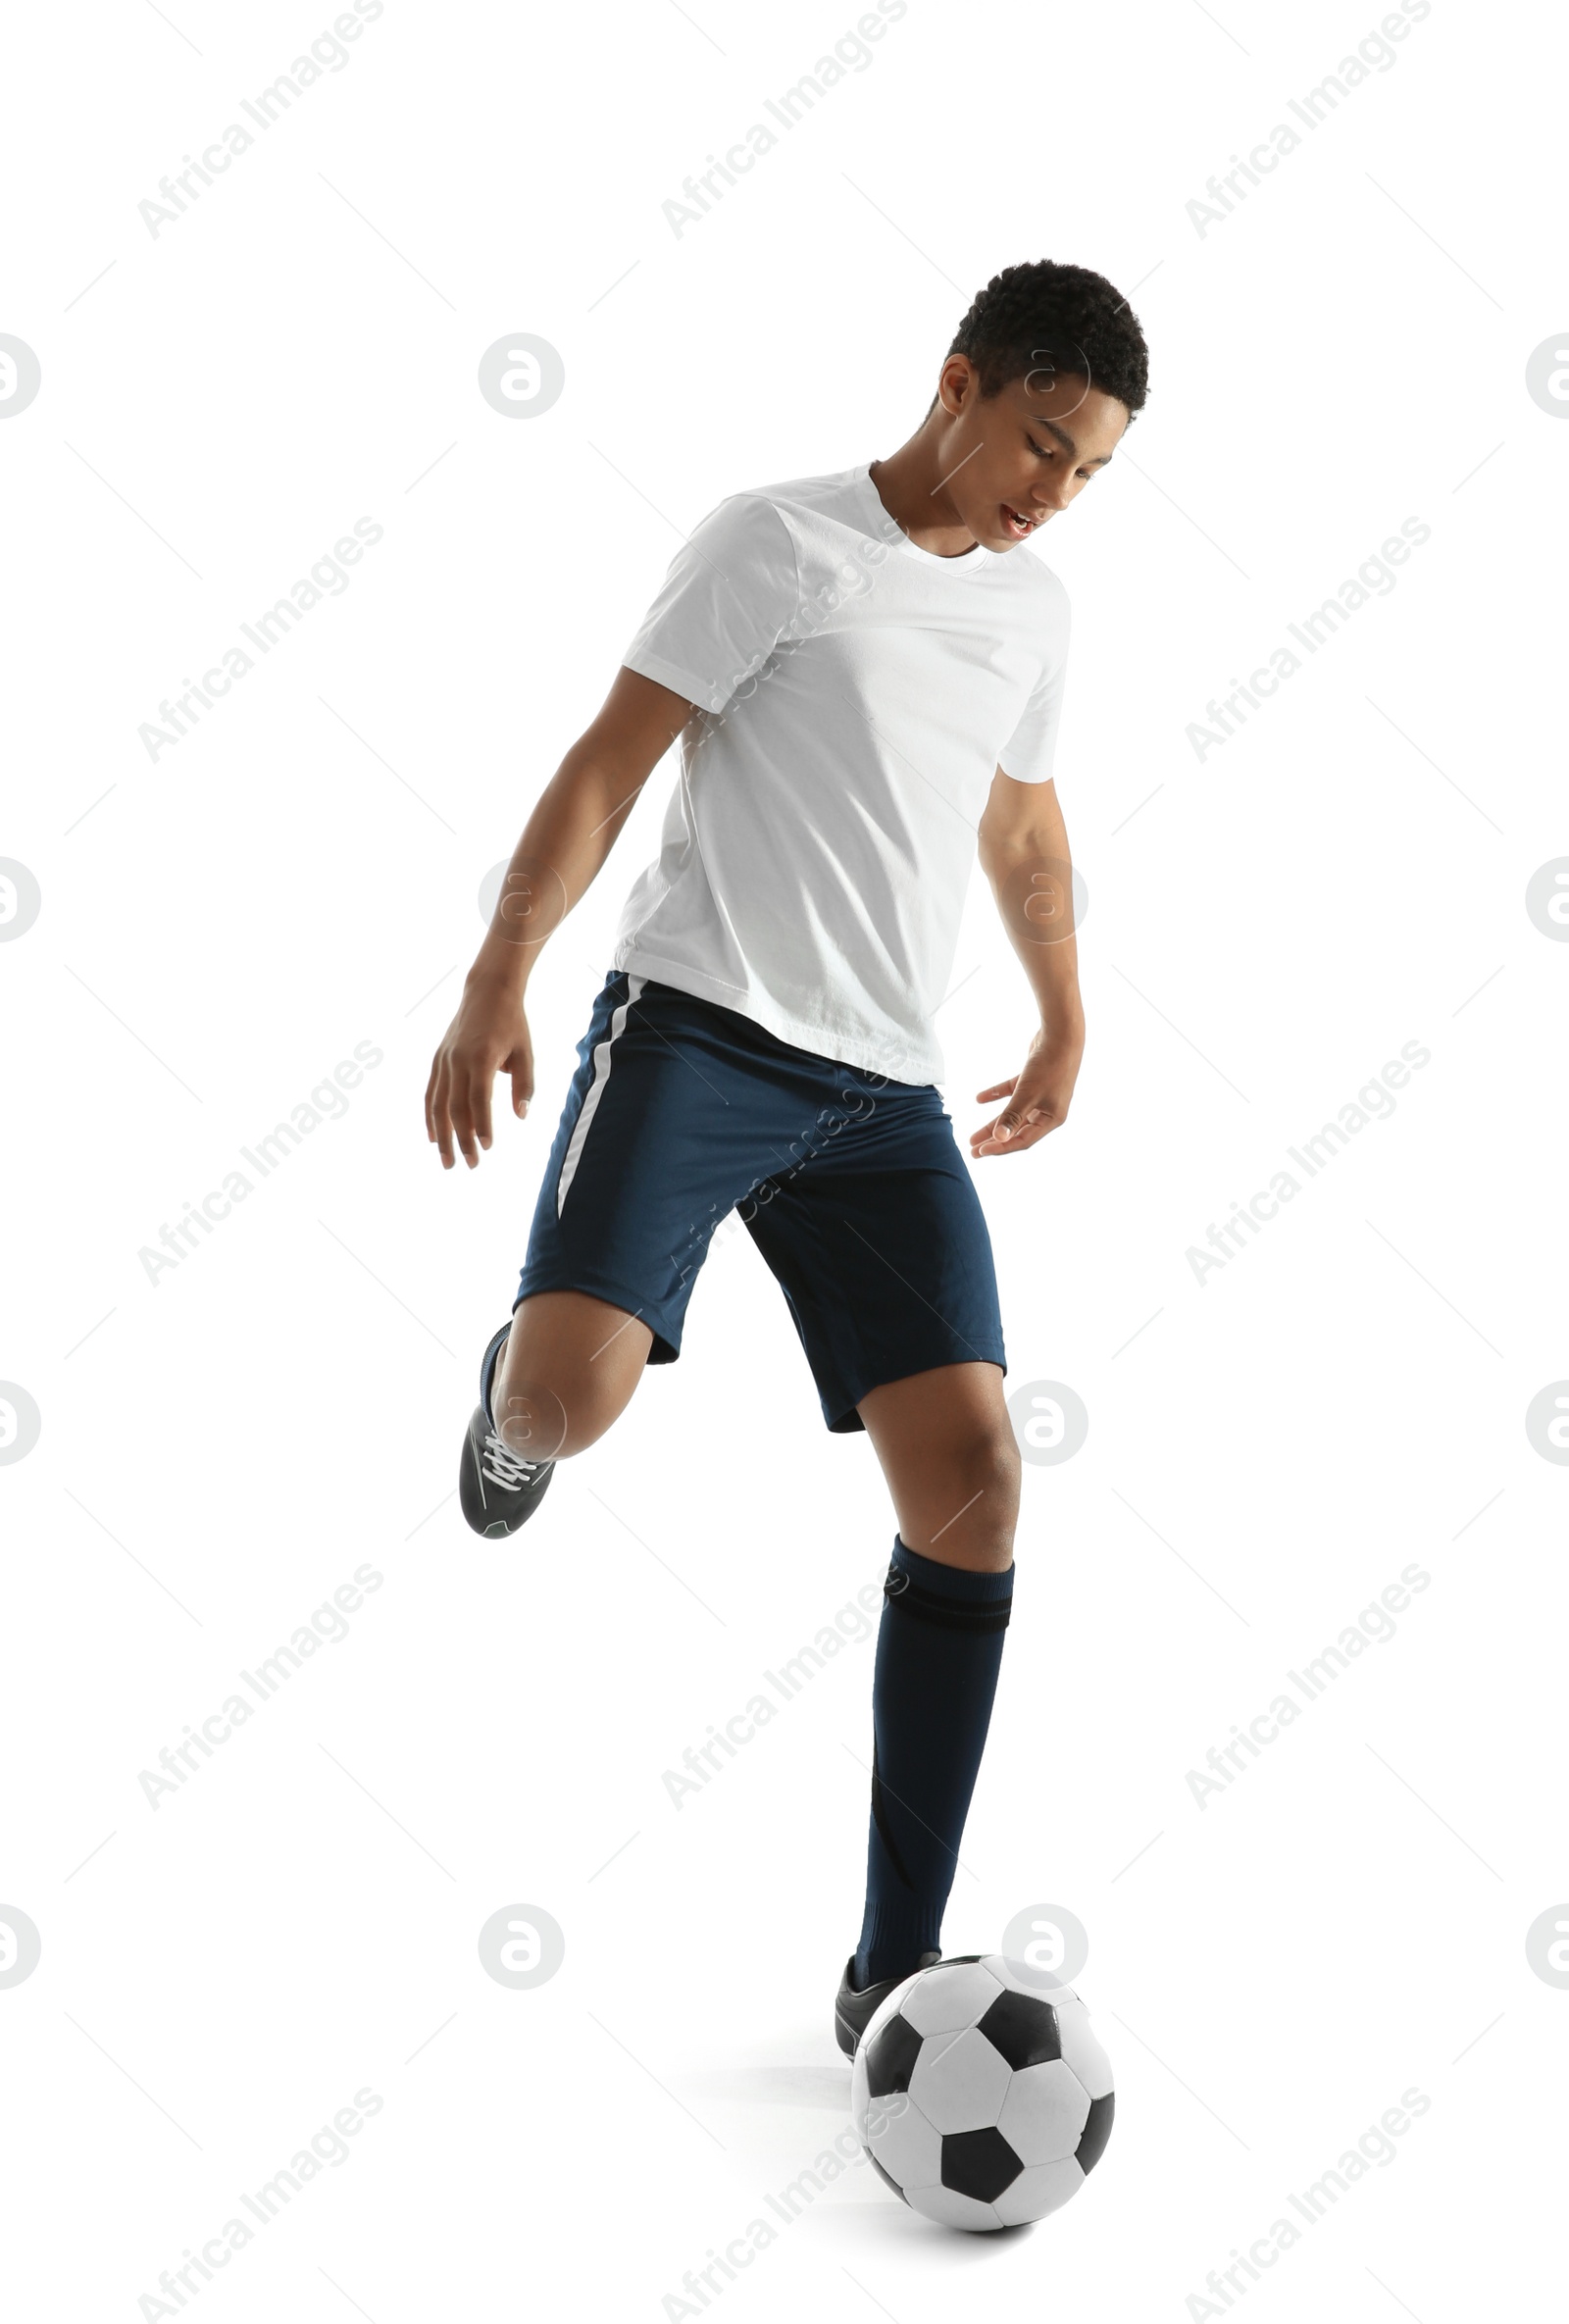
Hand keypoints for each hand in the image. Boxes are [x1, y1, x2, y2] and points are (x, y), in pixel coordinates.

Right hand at [425, 978, 534, 1168]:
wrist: (487, 992)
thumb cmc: (512, 1024)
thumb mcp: (526, 1052)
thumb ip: (524, 1085)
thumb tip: (521, 1115)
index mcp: (482, 1058)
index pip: (479, 1099)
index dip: (482, 1125)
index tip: (487, 1148)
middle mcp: (458, 1060)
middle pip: (455, 1108)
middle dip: (461, 1140)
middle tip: (469, 1165)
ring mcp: (444, 1060)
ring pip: (438, 1104)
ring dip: (442, 1135)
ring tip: (448, 1161)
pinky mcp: (438, 1059)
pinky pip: (431, 1093)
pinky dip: (431, 1116)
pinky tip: (434, 1137)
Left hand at [970, 1025, 1082, 1157]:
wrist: (1061, 1034)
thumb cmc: (1049, 1066)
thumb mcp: (1027, 1094)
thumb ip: (1012, 1116)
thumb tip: (998, 1138)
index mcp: (1051, 1118)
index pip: (1023, 1140)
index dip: (1001, 1147)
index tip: (980, 1151)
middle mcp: (1047, 1110)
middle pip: (1017, 1131)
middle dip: (994, 1141)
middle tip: (974, 1151)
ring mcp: (1041, 1095)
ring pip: (1013, 1114)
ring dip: (993, 1123)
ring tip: (974, 1135)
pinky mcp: (1033, 1081)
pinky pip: (1012, 1093)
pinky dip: (996, 1095)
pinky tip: (980, 1099)